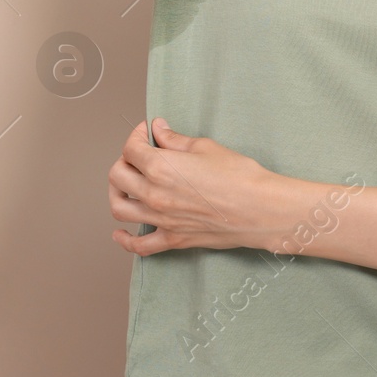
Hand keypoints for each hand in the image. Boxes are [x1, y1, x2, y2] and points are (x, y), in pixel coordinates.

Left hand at [109, 118, 280, 255]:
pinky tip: (120, 233)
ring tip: (126, 185)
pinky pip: (139, 245)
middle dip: (124, 160)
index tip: (147, 131)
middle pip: (117, 176)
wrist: (260, 209)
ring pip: (119, 208)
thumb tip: (159, 130)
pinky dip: (125, 240)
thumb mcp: (206, 148)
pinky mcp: (173, 239)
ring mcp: (161, 220)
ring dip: (117, 193)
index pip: (131, 149)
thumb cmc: (239, 176)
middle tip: (139, 155)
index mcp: (161, 168)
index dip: (137, 135)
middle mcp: (154, 194)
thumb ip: (175, 140)